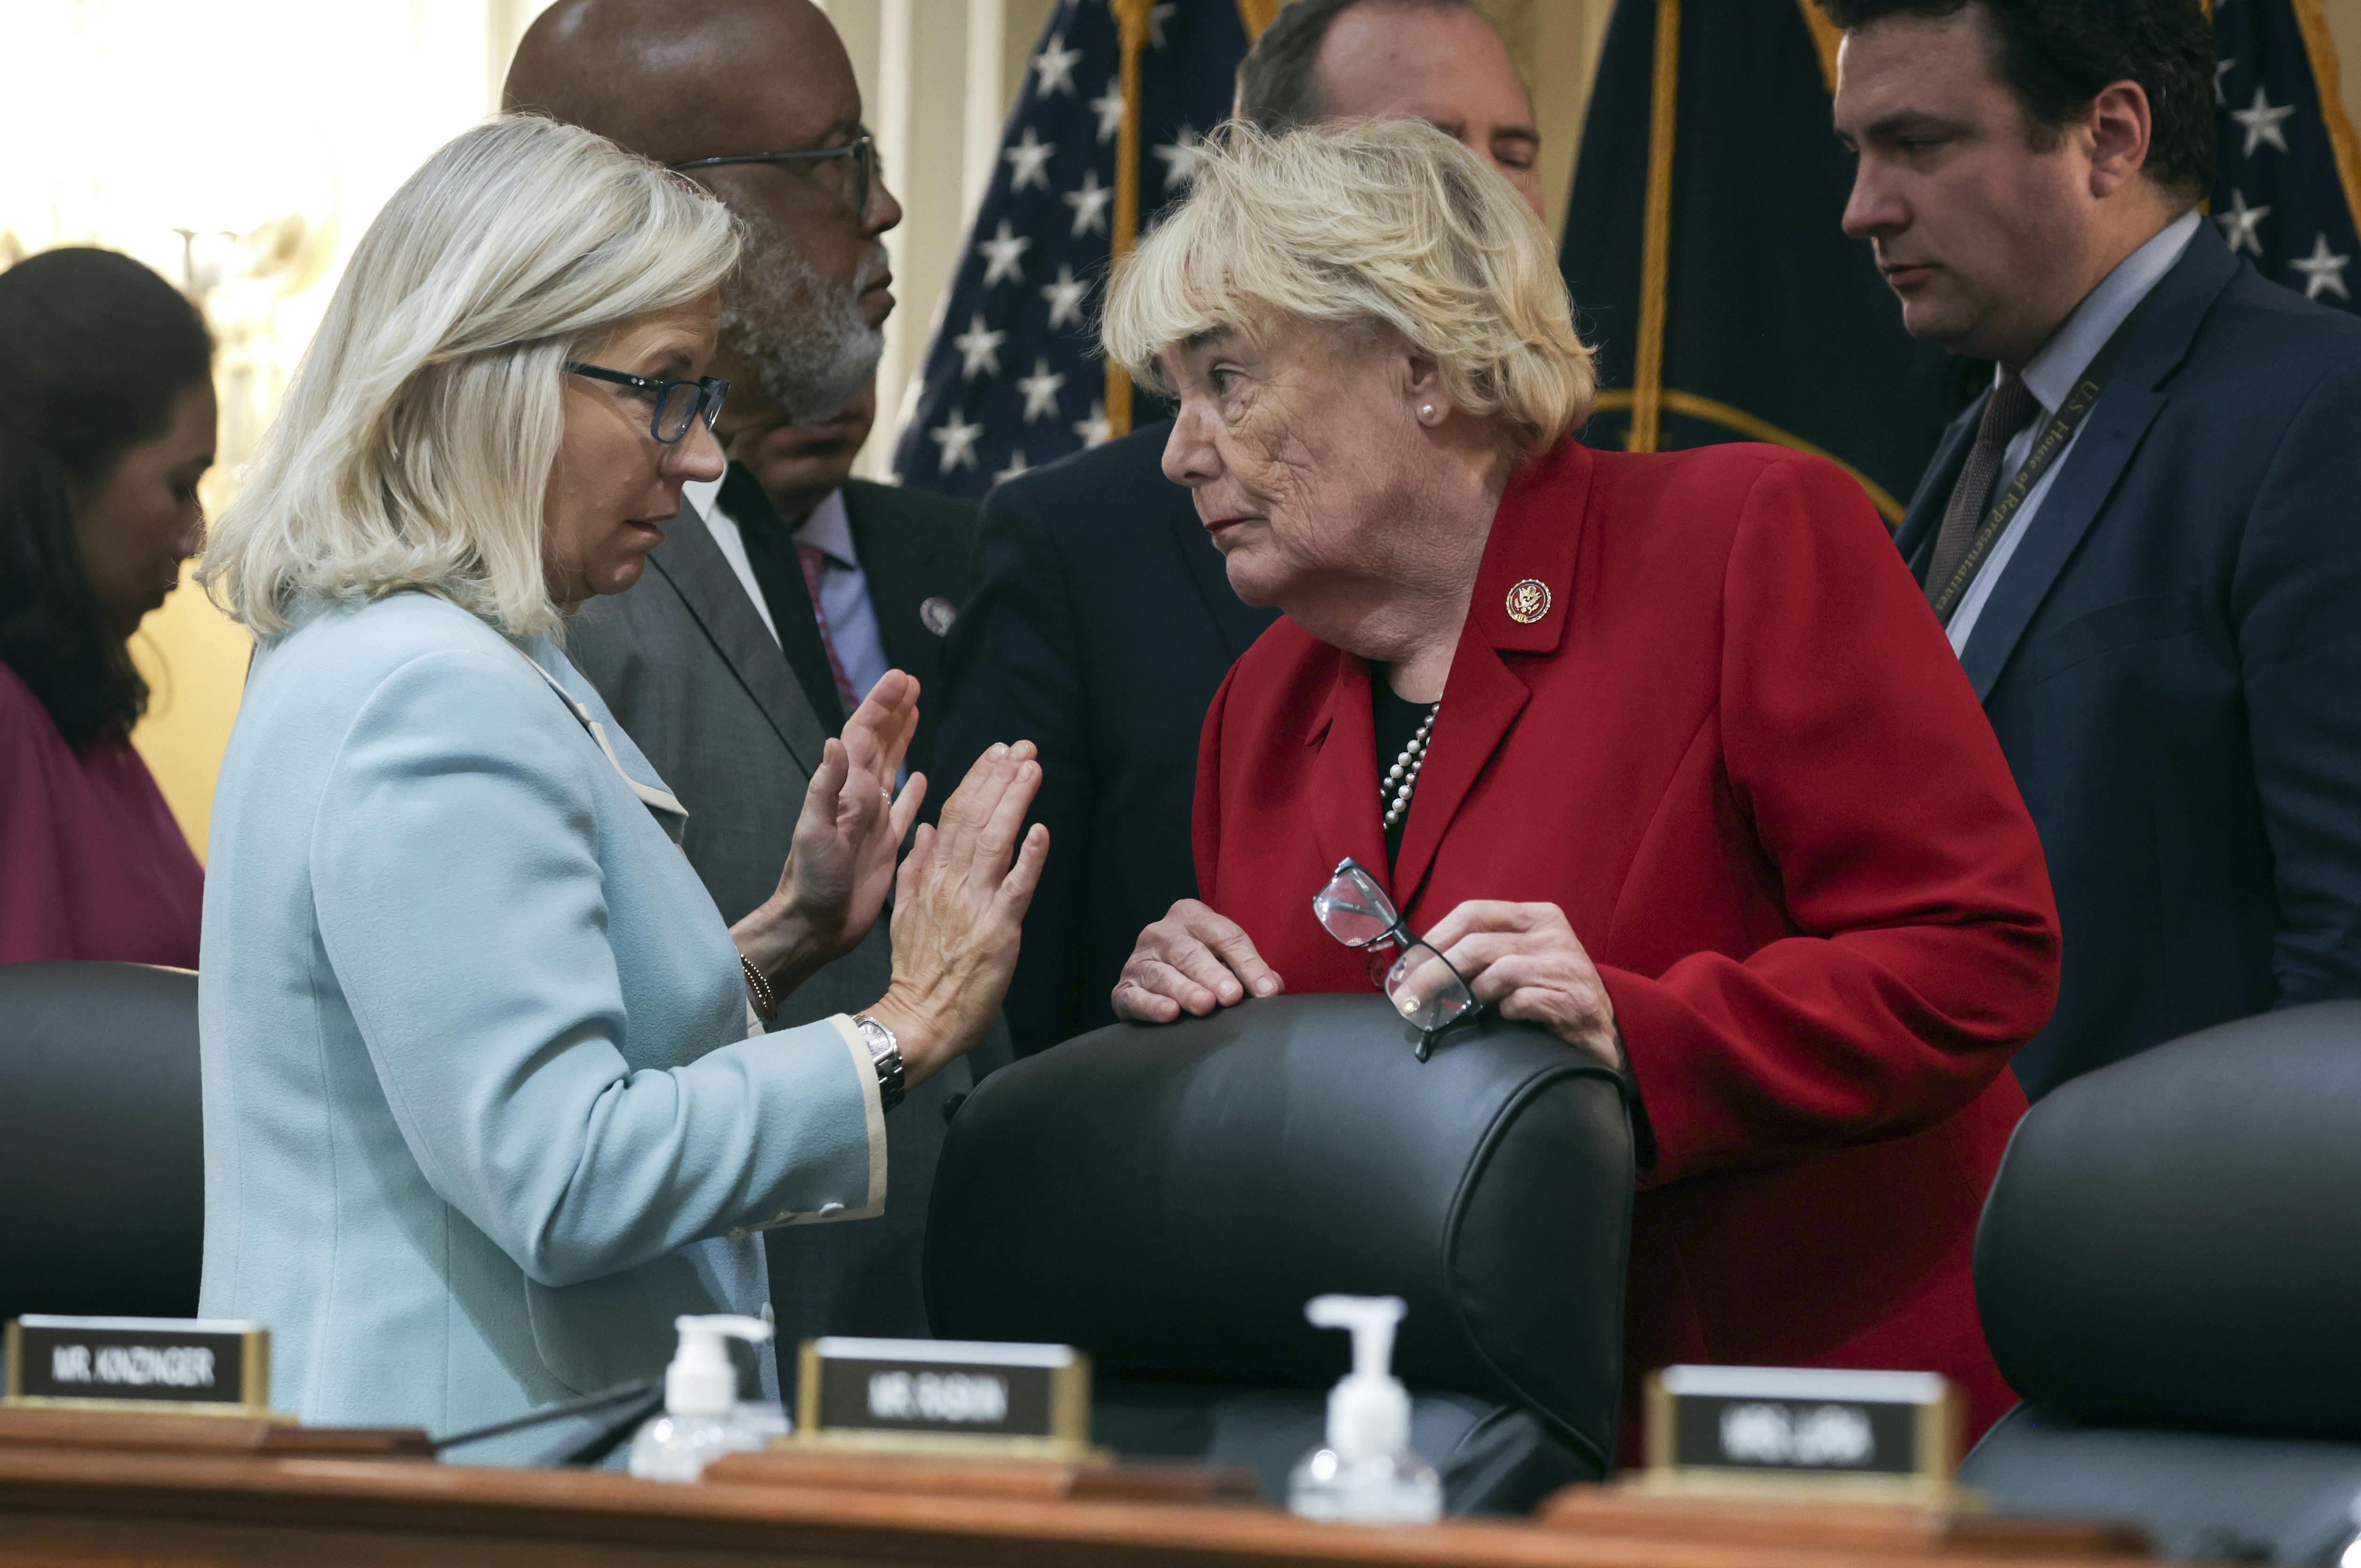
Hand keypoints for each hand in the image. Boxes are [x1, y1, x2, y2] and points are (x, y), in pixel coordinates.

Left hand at [732, 672, 924, 990]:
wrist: (815, 926)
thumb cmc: (812, 882)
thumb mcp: (815, 832)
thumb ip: (826, 788)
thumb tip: (835, 741)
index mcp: (845, 791)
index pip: (863, 736)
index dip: (881, 705)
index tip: (901, 679)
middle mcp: (859, 799)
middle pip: (879, 744)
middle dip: (894, 712)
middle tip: (913, 684)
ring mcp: (873, 821)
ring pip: (893, 769)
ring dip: (903, 739)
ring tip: (916, 713)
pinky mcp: (886, 845)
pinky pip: (904, 810)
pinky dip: (914, 791)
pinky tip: (923, 776)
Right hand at [866, 741, 1049, 1083]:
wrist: (920, 1017)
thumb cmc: (918, 969)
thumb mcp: (906, 910)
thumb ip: (916, 867)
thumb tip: (924, 829)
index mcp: (933, 875)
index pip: (955, 814)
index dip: (977, 780)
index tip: (995, 753)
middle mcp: (953, 882)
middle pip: (975, 818)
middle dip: (999, 777)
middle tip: (1021, 746)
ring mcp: (975, 904)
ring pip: (995, 841)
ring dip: (1014, 801)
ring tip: (1031, 768)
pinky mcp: (998, 929)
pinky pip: (1016, 887)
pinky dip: (1030, 857)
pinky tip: (1041, 830)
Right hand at [1111, 899, 1283, 1022]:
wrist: (1152, 978)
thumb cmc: (1200, 966)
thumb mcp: (1226, 959)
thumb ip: (1250, 971)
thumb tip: (1272, 987)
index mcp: (1191, 916)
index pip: (1224, 936)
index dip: (1248, 963)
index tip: (1266, 990)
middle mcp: (1161, 933)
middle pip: (1190, 952)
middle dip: (1213, 974)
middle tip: (1232, 996)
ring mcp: (1139, 959)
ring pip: (1163, 974)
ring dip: (1186, 990)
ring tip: (1205, 1005)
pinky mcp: (1123, 988)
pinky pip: (1135, 997)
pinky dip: (1152, 1006)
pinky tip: (1170, 1013)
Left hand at [1405, 901, 1621, 1068]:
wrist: (1600, 1034)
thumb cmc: (1552, 994)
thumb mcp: (1522, 959)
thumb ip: (1485, 951)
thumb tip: (1422, 964)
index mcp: (1538, 916)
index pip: (1473, 913)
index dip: (1434, 938)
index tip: (1409, 965)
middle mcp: (1553, 935)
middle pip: (1476, 945)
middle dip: (1434, 973)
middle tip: (1408, 1000)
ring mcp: (1565, 966)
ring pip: (1496, 972)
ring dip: (1468, 995)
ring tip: (1457, 1012)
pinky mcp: (1571, 1000)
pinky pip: (1519, 1001)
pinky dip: (1504, 1012)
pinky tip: (1504, 1019)